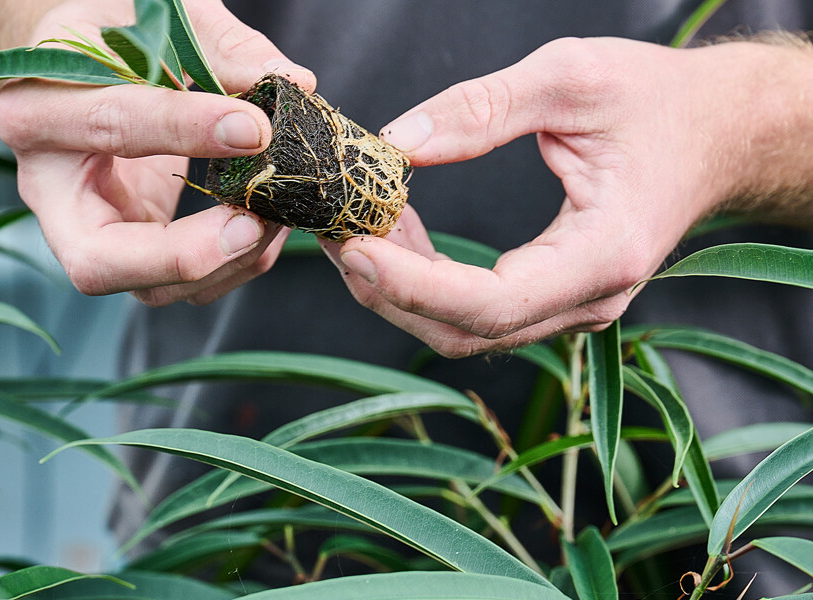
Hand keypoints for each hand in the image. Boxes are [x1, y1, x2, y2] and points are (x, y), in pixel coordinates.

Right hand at [0, 0, 315, 305]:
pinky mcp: (123, 253)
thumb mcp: (154, 17)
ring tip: (272, 218)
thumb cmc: (112, 39)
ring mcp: (83, 232)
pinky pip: (176, 284)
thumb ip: (219, 45)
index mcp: (39, 106)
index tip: (256, 130)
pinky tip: (263, 226)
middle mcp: (48, 187)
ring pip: (145, 288)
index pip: (111, 125)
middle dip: (183, 255)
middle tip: (251, 225)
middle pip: (97, 259)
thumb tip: (291, 81)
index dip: (186, 130)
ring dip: (222, 265)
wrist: (79, 71)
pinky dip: (231, 266)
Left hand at [325, 37, 805, 356]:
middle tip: (334, 230)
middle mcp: (588, 300)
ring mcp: (571, 307)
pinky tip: (397, 232)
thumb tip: (397, 142)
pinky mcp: (554, 296)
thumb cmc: (659, 102)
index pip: (491, 302)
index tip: (352, 248)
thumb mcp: (573, 78)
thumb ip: (482, 108)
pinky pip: (476, 309)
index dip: (412, 286)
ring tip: (357, 224)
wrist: (718, 133)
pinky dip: (425, 281)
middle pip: (465, 330)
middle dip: (387, 288)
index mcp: (603, 255)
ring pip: (463, 329)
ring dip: (399, 287)